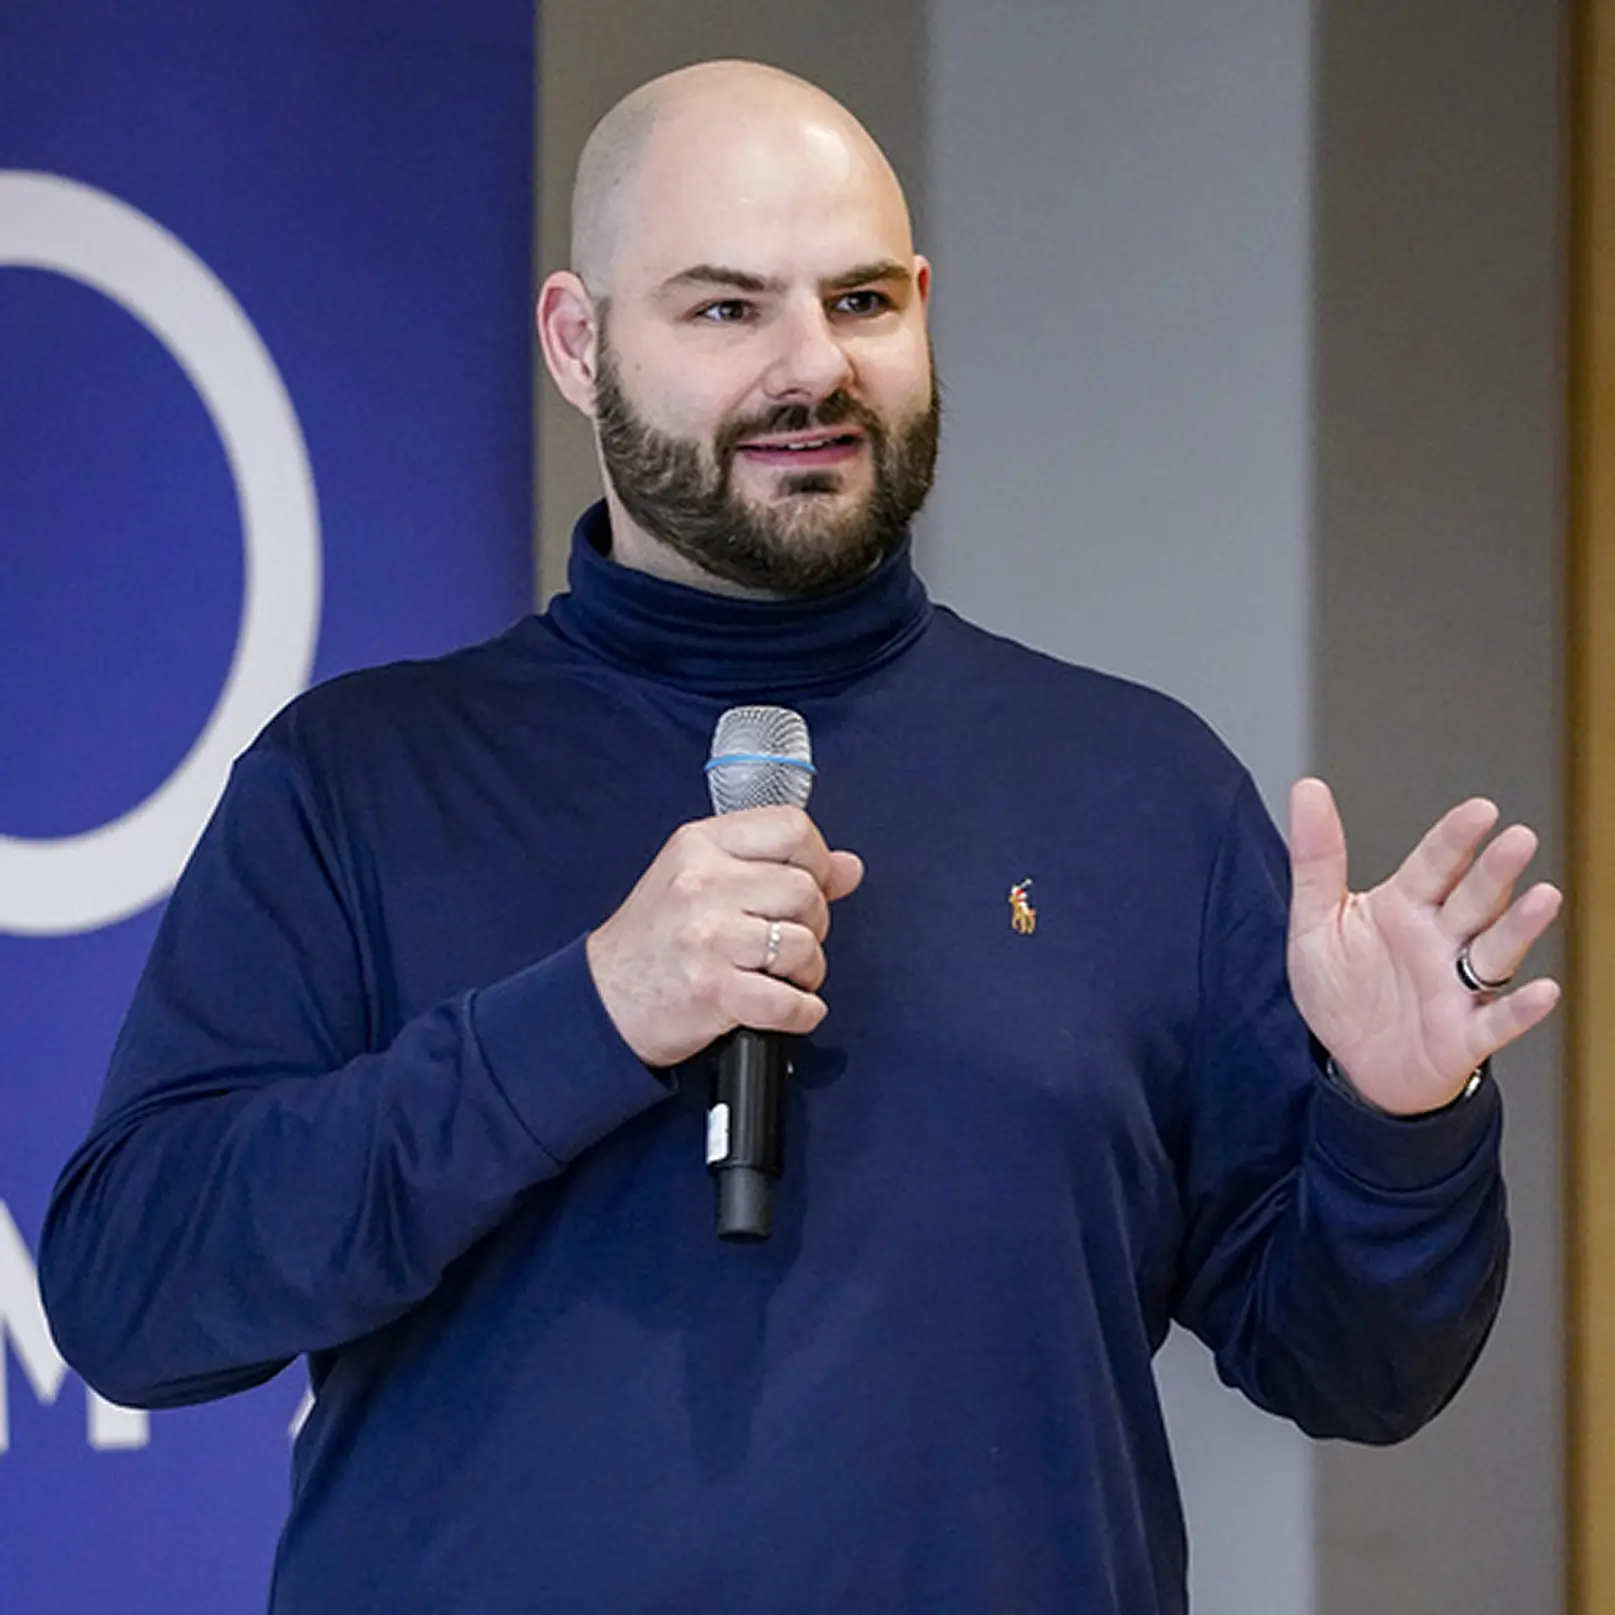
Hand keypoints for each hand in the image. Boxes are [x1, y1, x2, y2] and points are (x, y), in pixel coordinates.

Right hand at [586, 806, 864, 1067]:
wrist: (603, 1000)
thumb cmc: (655, 939)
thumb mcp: (704, 879)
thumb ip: (774, 865)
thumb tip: (849, 868)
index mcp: (700, 844)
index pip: (793, 829)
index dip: (817, 860)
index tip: (811, 885)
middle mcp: (702, 883)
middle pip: (806, 890)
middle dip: (813, 923)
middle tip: (786, 940)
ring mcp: (707, 937)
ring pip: (805, 945)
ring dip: (807, 972)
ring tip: (780, 976)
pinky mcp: (713, 990)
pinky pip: (790, 1002)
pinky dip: (800, 1013)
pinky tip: (786, 1009)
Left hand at [1286, 778, 1561, 1114]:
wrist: (1350, 1064)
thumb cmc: (1342, 988)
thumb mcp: (1315, 920)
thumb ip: (1317, 858)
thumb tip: (1308, 789)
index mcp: (1405, 907)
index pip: (1434, 864)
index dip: (1456, 838)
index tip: (1480, 810)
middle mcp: (1440, 940)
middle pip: (1473, 899)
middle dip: (1495, 871)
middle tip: (1517, 839)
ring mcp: (1457, 986)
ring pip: (1495, 950)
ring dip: (1519, 926)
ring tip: (1544, 897)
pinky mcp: (1464, 1036)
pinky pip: (1498, 1022)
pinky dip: (1521, 1009)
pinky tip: (1542, 991)